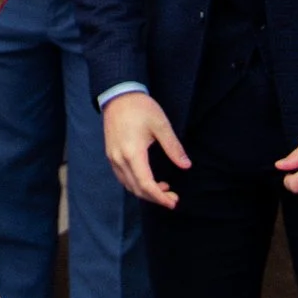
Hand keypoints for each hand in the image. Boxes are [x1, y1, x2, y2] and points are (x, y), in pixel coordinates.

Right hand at [102, 91, 189, 208]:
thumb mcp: (161, 125)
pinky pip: (122, 177)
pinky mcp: (111, 155)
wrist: (118, 95)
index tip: (173, 202)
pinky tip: (149, 180)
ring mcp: (112, 158)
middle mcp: (119, 159)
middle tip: (173, 198)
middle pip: (137, 189)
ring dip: (146, 192)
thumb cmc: (140, 108)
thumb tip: (186, 165)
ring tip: (164, 189)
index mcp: (132, 153)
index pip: (146, 184)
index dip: (160, 197)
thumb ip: (173, 147)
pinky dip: (136, 184)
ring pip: (128, 185)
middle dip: (155, 198)